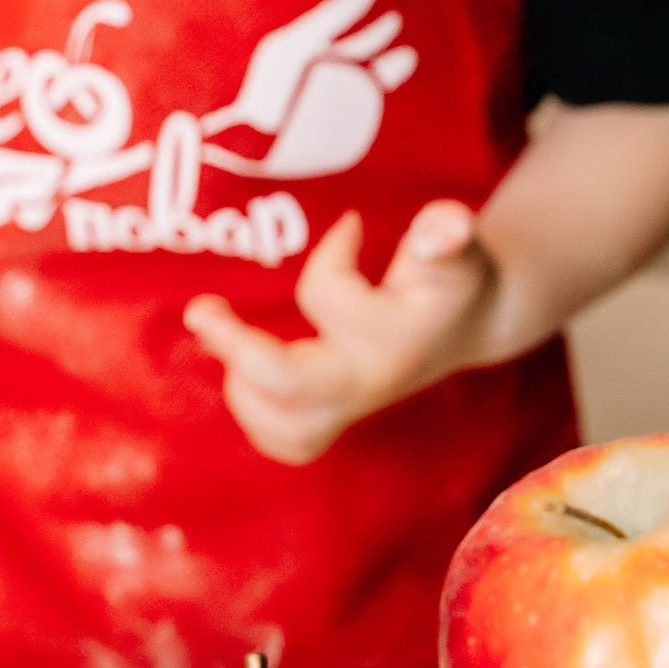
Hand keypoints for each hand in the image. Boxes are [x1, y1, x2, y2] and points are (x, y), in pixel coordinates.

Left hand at [186, 199, 496, 466]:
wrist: (469, 325)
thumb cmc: (452, 276)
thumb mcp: (456, 249)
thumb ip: (447, 234)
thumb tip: (446, 228)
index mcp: (391, 340)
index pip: (328, 299)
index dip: (332, 253)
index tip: (351, 224)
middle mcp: (364, 383)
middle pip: (288, 385)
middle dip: (235, 348)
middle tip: (199, 309)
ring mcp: (347, 410)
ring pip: (278, 426)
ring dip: (241, 384)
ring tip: (228, 337)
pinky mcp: (332, 421)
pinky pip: (285, 443)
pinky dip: (256, 415)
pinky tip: (245, 375)